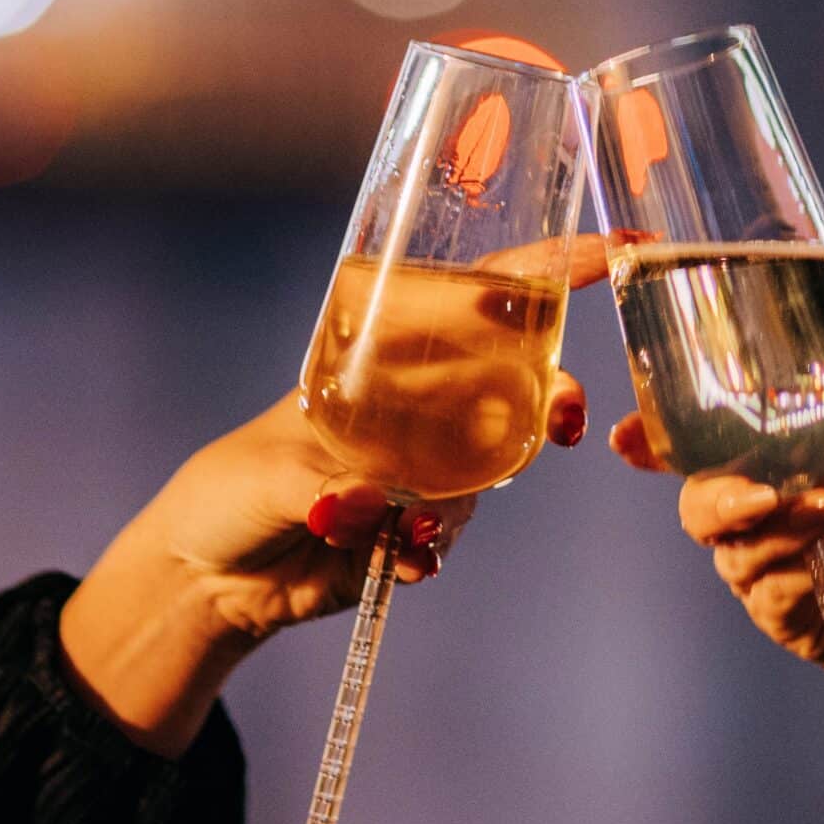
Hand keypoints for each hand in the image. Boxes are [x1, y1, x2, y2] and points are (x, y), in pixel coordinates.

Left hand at [62, 239, 607, 756]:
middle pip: (517, 378)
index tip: (614, 247)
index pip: (480, 295)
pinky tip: (396, 560)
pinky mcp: (422, 528)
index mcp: (387, 354)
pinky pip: (458, 532)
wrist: (209, 577)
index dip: (547, 267)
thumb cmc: (231, 488)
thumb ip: (323, 485)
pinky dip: (433, 549)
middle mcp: (420, 403)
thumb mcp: (269, 471)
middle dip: (555, 394)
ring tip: (419, 525)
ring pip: (496, 467)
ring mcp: (427, 465)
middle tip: (566, 417)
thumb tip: (370, 502)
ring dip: (470, 493)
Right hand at [610, 263, 823, 715]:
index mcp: (782, 452)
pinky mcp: (798, 617)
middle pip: (696, 500)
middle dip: (711, 491)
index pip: (697, 442)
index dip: (650, 439)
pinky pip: (782, 588)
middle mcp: (768, 507)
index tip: (623, 435)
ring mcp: (779, 566)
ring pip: (733, 547)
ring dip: (778, 522)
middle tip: (758, 488)